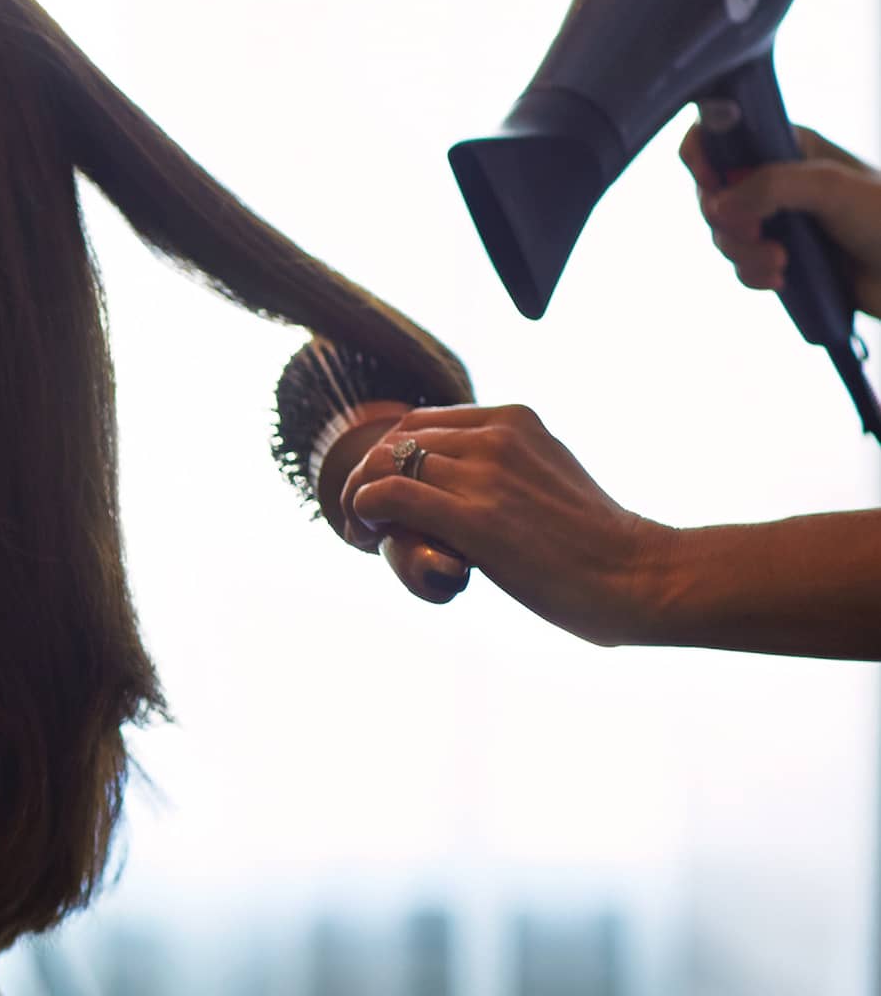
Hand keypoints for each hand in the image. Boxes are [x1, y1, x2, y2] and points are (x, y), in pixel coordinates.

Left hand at [341, 404, 673, 646]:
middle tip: (362, 519)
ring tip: (362, 534)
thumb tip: (477, 490)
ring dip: (359, 498)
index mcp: (514, 420)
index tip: (385, 496)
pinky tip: (368, 538)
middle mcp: (496, 436)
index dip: (390, 457)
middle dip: (367, 476)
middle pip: (395, 440)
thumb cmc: (597, 547)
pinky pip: (390, 495)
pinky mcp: (473, 517)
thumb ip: (511, 472)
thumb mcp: (550, 482)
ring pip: (385, 463)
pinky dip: (363, 511)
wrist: (636, 575)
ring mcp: (484, 473)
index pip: (422, 422)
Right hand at [681, 122, 880, 318]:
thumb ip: (771, 186)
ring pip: (725, 237)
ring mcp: (775, 221)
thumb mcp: (830, 188)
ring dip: (745, 256)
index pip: (724, 137)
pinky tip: (781, 279)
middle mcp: (774, 182)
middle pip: (714, 196)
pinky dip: (754, 275)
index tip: (713, 183)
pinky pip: (741, 268)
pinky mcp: (777, 257)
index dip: (703, 155)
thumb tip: (718, 204)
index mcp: (788, 148)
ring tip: (781, 264)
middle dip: (727, 223)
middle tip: (756, 234)